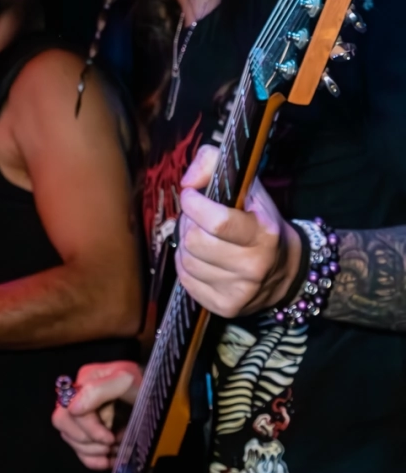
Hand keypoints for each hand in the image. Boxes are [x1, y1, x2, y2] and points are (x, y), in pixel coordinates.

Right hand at [51, 361, 141, 469]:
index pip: (70, 410)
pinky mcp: (88, 431)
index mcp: (85, 381)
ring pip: (70, 439)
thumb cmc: (143, 385)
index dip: (89, 428)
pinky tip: (108, 460)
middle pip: (63, 424)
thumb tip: (73, 409)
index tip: (110, 437)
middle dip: (87, 440)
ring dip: (93, 451)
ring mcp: (81, 415)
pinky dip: (92, 460)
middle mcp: (78, 397)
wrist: (156, 393)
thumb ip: (99, 390)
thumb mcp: (126, 381)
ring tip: (115, 448)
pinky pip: (79, 450)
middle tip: (110, 443)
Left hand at [176, 145, 302, 316]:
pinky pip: (186, 281)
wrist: (286, 270)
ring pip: (187, 261)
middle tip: (196, 218)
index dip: (194, 204)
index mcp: (264, 234)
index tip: (192, 195)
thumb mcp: (249, 186)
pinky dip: (186, 265)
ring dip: (185, 244)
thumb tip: (186, 182)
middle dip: (188, 223)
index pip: (217, 221)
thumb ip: (214, 163)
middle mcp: (254, 266)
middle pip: (195, 241)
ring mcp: (240, 291)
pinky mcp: (225, 308)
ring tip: (200, 237)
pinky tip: (200, 258)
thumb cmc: (261, 221)